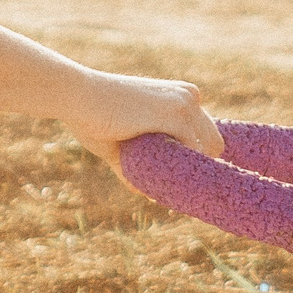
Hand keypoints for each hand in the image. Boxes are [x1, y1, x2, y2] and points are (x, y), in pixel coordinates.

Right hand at [62, 72, 223, 181]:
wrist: (77, 96)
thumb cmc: (94, 118)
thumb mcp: (124, 146)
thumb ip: (143, 167)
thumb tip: (155, 196)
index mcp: (180, 96)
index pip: (205, 135)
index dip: (194, 160)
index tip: (180, 181)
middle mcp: (189, 96)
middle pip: (214, 145)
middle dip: (198, 169)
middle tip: (176, 190)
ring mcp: (185, 104)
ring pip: (208, 151)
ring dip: (189, 173)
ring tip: (164, 187)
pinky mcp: (176, 114)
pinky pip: (192, 153)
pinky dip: (179, 172)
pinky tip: (159, 181)